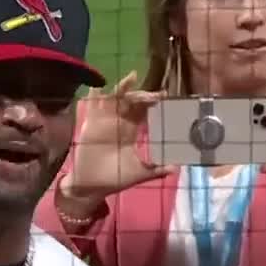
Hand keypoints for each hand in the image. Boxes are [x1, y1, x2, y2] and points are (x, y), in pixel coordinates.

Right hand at [60, 71, 175, 209]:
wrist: (91, 187)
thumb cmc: (114, 178)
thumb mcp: (138, 174)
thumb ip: (155, 170)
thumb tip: (176, 169)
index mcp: (131, 131)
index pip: (144, 112)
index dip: (153, 102)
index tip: (165, 95)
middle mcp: (119, 122)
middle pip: (131, 102)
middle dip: (142, 95)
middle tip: (153, 93)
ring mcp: (104, 121)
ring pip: (114, 99)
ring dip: (123, 89)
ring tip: (132, 78)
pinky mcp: (90, 124)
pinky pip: (91, 106)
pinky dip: (93, 95)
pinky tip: (98, 86)